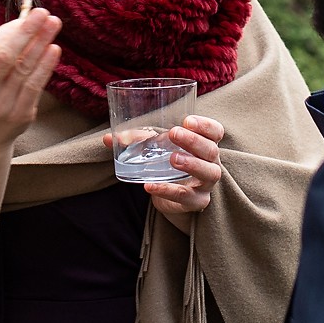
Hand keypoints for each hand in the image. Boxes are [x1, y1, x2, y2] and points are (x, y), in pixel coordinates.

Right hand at [0, 9, 62, 154]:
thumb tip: (21, 25)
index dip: (10, 28)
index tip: (27, 15)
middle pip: (6, 55)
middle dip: (26, 31)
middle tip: (43, 13)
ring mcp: (1, 105)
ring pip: (23, 69)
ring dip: (40, 43)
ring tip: (53, 24)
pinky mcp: (19, 116)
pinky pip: (34, 87)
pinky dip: (45, 67)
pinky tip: (54, 50)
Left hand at [101, 114, 223, 228]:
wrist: (171, 196)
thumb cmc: (167, 164)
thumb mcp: (154, 149)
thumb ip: (134, 141)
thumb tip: (108, 138)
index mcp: (203, 144)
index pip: (215, 132)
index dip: (205, 125)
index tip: (187, 120)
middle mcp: (210, 163)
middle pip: (211, 150)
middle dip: (194, 141)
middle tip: (174, 133)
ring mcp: (206, 184)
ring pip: (209, 173)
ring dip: (192, 164)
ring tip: (172, 158)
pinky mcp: (196, 202)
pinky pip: (187, 197)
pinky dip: (169, 190)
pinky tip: (151, 185)